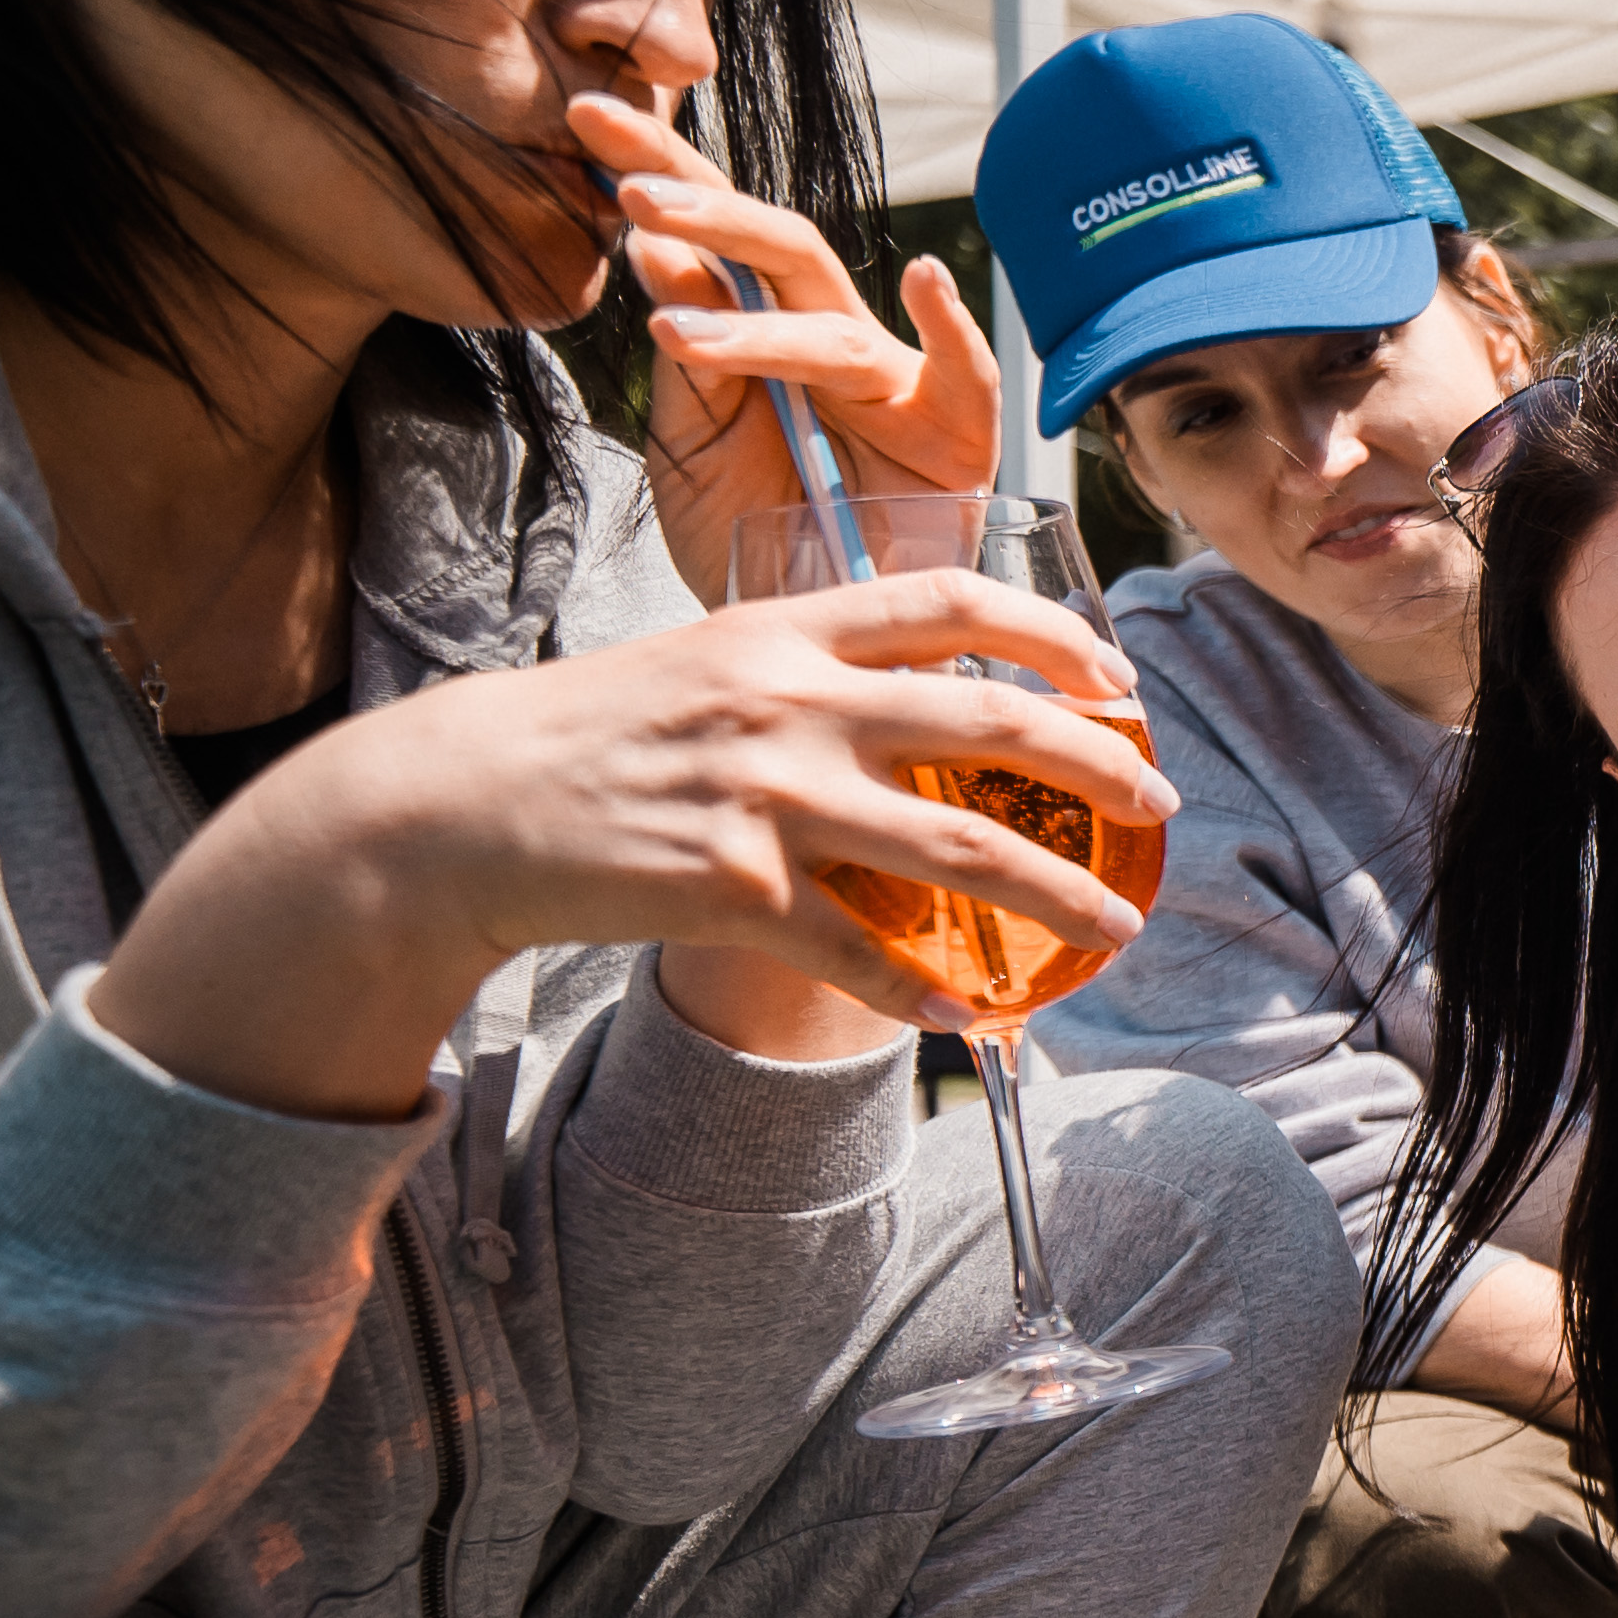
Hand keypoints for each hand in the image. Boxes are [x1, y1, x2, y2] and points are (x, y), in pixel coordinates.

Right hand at [92, 567, 1170, 1122]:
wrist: (457, 802)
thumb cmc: (592, 733)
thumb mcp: (704, 660)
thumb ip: (810, 668)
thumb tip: (924, 696)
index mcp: (785, 630)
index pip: (952, 602)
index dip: (1055, 634)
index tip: (1120, 676)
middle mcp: (788, 700)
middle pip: (989, 723)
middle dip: (1100, 766)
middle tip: (1161, 806)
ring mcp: (763, 794)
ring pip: (956, 848)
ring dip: (1056, 895)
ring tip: (1117, 928)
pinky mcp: (729, 887)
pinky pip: (858, 951)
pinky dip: (924, 991)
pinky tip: (969, 1015)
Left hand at [587, 90, 1004, 608]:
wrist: (802, 642)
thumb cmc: (754, 541)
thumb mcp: (693, 443)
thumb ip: (687, 353)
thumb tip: (652, 243)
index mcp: (762, 334)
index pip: (711, 236)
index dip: (658, 171)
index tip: (583, 116)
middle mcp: (832, 343)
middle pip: (780, 250)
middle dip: (710, 206)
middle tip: (631, 186)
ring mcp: (895, 386)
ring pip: (831, 329)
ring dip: (756, 323)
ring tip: (676, 324)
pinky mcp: (954, 438)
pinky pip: (965, 375)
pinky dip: (953, 327)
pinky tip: (927, 279)